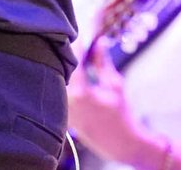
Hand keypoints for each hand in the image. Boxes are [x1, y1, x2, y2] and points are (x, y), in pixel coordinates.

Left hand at [67, 42, 153, 164]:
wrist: (122, 143)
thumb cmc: (122, 114)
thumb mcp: (115, 85)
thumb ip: (103, 63)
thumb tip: (99, 42)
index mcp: (80, 93)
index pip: (72, 62)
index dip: (76, 47)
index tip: (78, 36)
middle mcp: (67, 102)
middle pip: (60, 71)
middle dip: (67, 57)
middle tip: (73, 45)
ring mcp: (64, 111)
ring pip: (57, 83)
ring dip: (64, 70)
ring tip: (72, 60)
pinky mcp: (64, 117)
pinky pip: (60, 95)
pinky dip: (65, 84)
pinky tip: (71, 79)